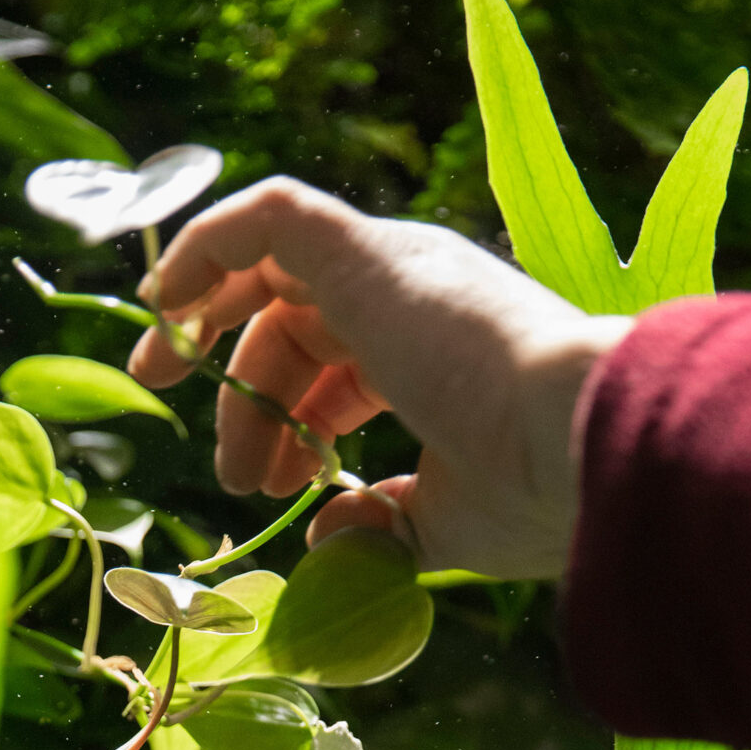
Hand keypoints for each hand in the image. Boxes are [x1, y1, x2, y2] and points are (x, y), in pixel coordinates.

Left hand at [128, 179, 631, 578]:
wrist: (587, 451)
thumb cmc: (538, 493)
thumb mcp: (444, 523)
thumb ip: (383, 523)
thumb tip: (325, 534)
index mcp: (436, 351)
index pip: (340, 364)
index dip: (287, 418)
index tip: (261, 485)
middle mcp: (413, 297)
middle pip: (297, 323)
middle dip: (245, 390)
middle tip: (227, 472)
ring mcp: (392, 269)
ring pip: (273, 268)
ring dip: (210, 328)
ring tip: (180, 397)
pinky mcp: (368, 253)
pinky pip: (271, 215)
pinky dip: (208, 242)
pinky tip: (163, 299)